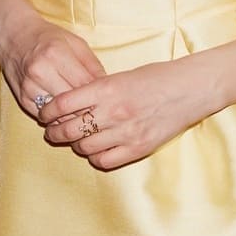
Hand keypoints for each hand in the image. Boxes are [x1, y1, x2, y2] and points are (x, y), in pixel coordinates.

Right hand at [0, 0, 105, 120]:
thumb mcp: (75, 43)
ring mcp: (29, 87)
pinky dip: (57, 119)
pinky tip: (65, 115)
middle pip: (71, 103)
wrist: (13, 35)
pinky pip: (44, 116)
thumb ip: (92, 65)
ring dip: (72, 118)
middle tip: (99, 113)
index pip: (83, 85)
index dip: (98, 96)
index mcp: (56, 54)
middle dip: (87, 110)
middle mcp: (40, 72)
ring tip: (84, 116)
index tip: (107, 101)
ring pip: (58, 114)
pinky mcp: (22, 98)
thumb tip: (108, 88)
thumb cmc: (48, 37)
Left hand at [39, 59, 211, 170]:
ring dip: (75, 144)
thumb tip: (72, 102)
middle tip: (51, 130)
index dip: (48, 110)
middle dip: (55, 131)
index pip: (64, 103)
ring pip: (84, 147)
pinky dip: (95, 157)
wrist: (191, 88)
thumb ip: (98, 90)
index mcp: (107, 88)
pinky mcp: (138, 148)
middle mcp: (114, 112)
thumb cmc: (157, 76)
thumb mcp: (123, 76)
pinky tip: (96, 149)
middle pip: (70, 129)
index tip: (45, 113)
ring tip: (74, 139)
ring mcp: (126, 132)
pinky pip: (105, 160)